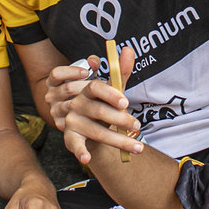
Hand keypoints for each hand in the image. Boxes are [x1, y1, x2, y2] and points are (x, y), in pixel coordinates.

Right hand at [58, 45, 145, 163]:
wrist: (87, 123)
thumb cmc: (101, 102)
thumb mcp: (111, 87)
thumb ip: (121, 71)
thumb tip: (129, 49)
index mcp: (86, 88)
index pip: (95, 87)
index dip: (110, 93)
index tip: (125, 101)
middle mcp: (76, 103)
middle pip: (97, 110)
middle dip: (119, 119)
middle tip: (137, 125)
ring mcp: (72, 121)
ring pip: (95, 131)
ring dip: (117, 140)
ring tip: (137, 146)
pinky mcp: (70, 137)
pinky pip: (74, 144)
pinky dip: (80, 152)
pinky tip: (88, 159)